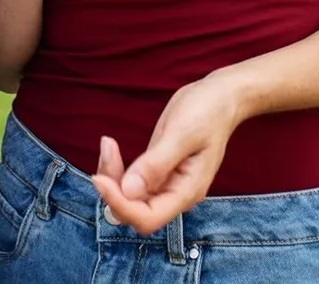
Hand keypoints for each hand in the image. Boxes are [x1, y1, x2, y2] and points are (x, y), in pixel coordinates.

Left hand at [92, 74, 243, 234]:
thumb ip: (157, 164)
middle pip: (133, 211)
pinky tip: (111, 145)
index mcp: (185, 192)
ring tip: (108, 143)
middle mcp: (174, 194)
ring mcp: (165, 183)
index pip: (147, 218)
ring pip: (128, 197)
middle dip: (112, 189)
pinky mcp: (156, 170)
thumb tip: (129, 191)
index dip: (120, 204)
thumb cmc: (206, 114)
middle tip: (108, 148)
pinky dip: (116, 168)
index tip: (99, 178)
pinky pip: (130, 181)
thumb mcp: (181, 135)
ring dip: (111, 176)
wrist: (219, 100)